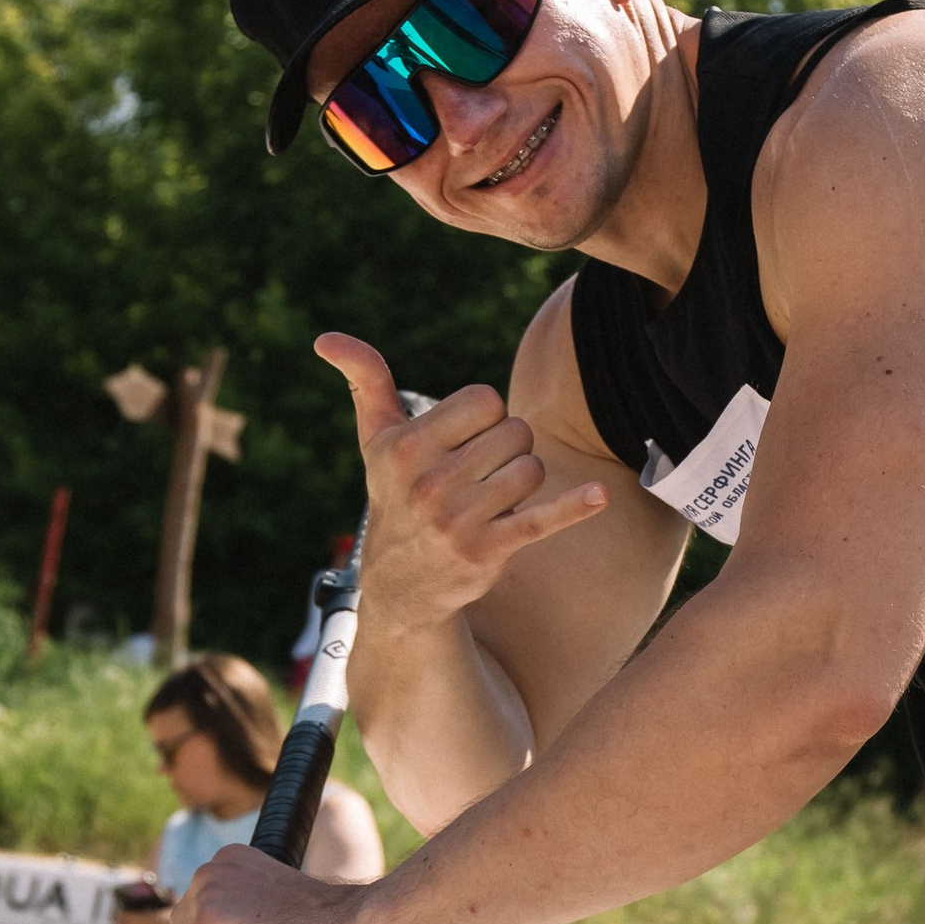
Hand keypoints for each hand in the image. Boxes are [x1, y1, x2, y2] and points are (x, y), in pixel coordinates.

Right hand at [317, 333, 605, 630]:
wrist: (400, 585)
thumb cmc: (395, 494)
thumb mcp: (375, 440)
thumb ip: (365, 381)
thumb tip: (325, 338)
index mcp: (405, 447)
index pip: (485, 399)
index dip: (485, 417)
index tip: (463, 441)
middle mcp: (430, 483)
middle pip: (515, 432)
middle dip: (507, 450)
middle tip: (478, 476)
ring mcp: (460, 519)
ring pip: (532, 469)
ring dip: (523, 482)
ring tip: (491, 501)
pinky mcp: (490, 551)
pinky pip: (543, 519)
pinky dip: (575, 507)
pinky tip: (600, 496)